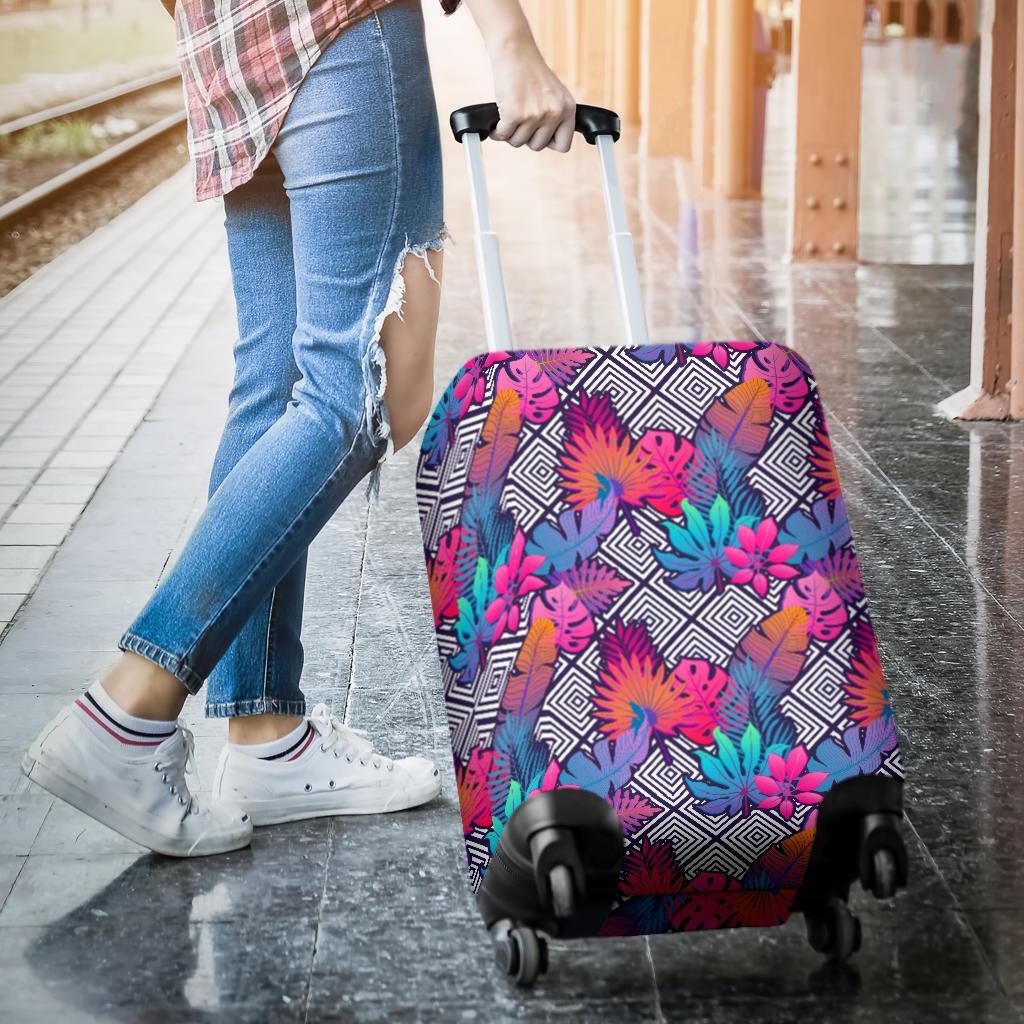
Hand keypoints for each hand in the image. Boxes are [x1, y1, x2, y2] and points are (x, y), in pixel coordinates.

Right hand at [487, 36, 575, 151]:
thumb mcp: (553, 93)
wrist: (514, 49)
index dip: (547, 142)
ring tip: (508, 117)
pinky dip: (497, 131)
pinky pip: (503, 136)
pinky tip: (497, 122)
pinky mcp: (514, 114)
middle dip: (525, 137)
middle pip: (537, 146)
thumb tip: (546, 142)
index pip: (563, 145)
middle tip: (519, 122)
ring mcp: (535, 114)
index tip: (537, 133)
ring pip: (518, 142)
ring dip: (509, 133)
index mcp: (567, 108)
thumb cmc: (529, 70)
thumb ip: (555, 116)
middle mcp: (554, 112)